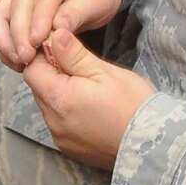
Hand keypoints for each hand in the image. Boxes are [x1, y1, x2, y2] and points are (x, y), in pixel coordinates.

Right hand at [0, 0, 123, 72]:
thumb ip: (77, 12)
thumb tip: (57, 29)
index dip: (37, 22)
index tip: (37, 43)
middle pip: (15, 8)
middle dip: (18, 36)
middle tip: (27, 59)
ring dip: (5, 42)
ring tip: (19, 64)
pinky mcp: (11, 6)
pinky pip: (0, 26)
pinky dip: (5, 45)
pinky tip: (17, 62)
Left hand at [22, 28, 154, 169]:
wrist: (153, 145)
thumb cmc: (133, 104)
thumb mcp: (105, 72)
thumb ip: (74, 55)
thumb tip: (55, 35)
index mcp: (59, 98)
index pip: (32, 70)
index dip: (44, 56)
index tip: (64, 50)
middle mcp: (53, 122)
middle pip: (39, 89)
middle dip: (53, 75)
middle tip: (82, 70)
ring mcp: (60, 138)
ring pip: (49, 107)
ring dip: (61, 95)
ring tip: (90, 92)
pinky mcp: (69, 149)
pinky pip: (59, 124)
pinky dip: (68, 114)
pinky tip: (91, 111)